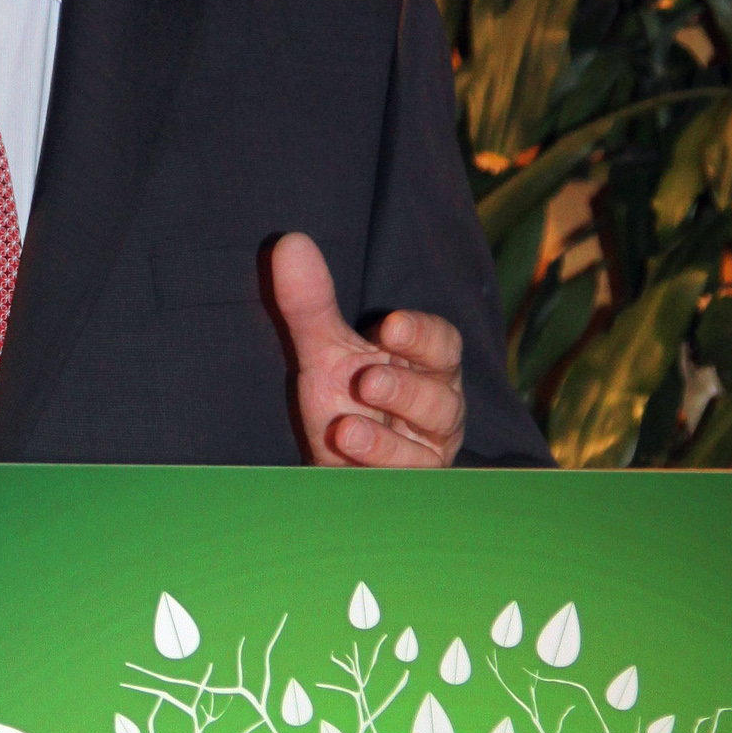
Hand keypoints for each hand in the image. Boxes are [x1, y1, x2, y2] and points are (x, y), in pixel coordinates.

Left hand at [272, 232, 465, 468]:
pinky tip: (345, 455)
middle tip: (367, 380)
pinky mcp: (407, 490)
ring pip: (427, 448)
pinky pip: (403, 485)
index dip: (422, 335)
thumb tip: (289, 242)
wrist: (333, 464)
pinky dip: (375, 471)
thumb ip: (311, 304)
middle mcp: (437, 410)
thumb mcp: (323, 351)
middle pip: (441, 398)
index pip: (442, 345)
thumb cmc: (344, 397)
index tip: (390, 325)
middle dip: (405, 389)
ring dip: (386, 440)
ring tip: (345, 428)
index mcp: (426, 367)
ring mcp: (425, 455)